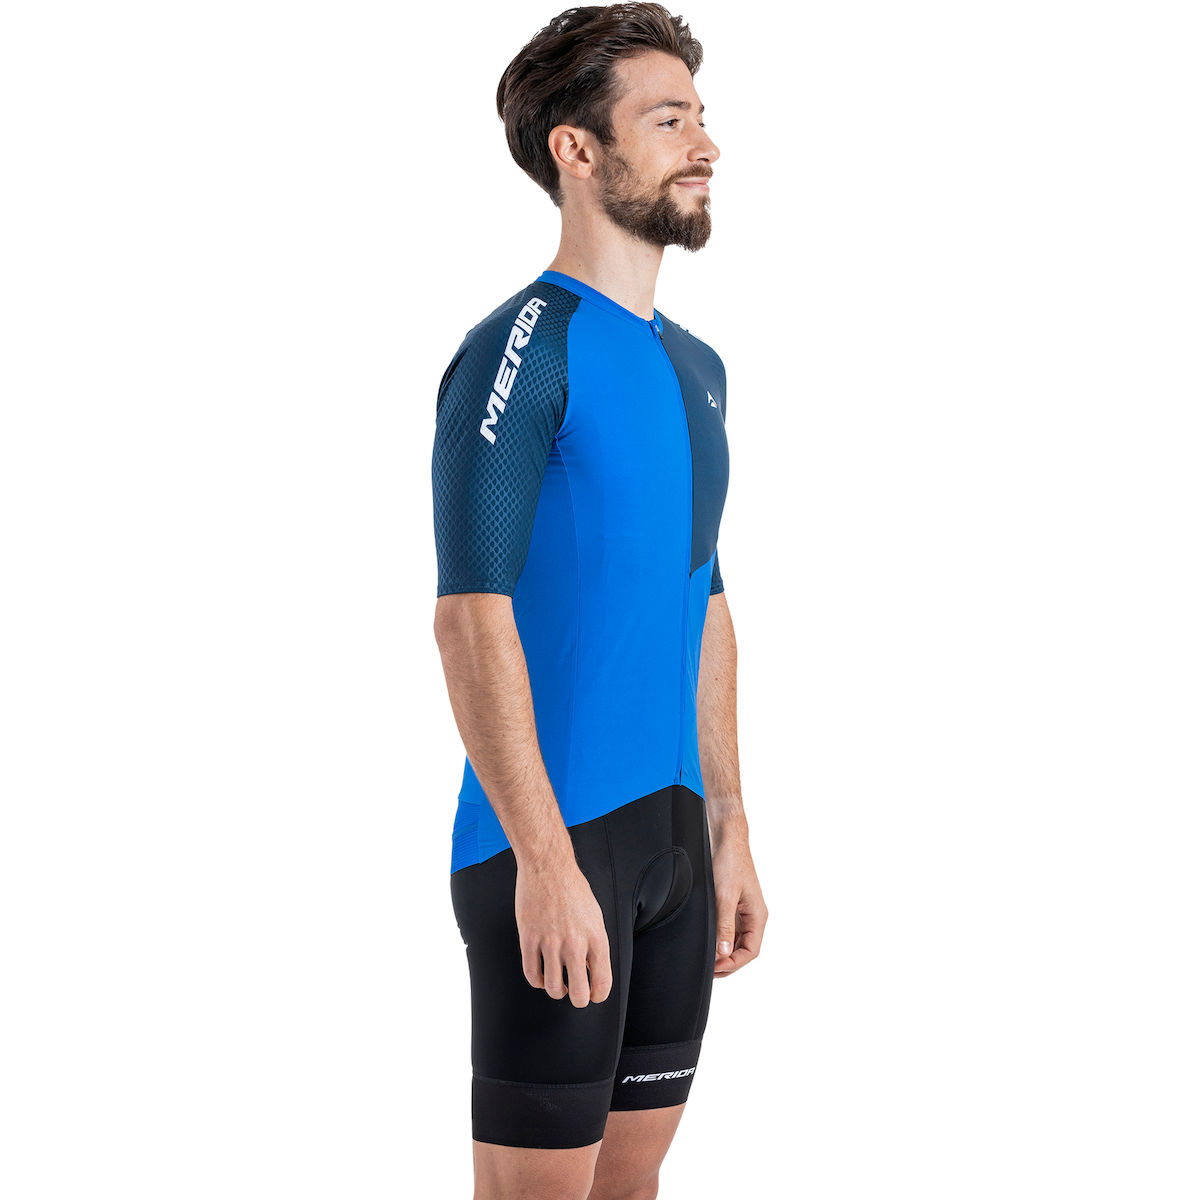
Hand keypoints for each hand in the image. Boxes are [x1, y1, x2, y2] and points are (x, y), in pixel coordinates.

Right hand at [514, 856, 613, 1006]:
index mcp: (596, 937)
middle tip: (575, 993)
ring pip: (553, 988)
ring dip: (557, 991)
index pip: (602, 983)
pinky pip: (532, 974)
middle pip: (578, 994)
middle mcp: (574, 943)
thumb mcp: (594, 916)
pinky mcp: (529, 939)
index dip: (598, 996)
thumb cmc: (573, 889)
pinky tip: (542, 974)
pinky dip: (538, 981)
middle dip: (578, 1000)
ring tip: (558, 983)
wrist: (548, 867)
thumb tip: (591, 971)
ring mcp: (550, 942)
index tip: (593, 995)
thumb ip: (595, 945)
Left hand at [711, 827, 766, 976]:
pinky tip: (707, 942)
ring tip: (706, 959)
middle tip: (707, 969)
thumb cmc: (730, 862)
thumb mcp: (724, 896)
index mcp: (758, 915)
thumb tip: (724, 953)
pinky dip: (719, 939)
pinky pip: (729, 929)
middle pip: (744, 950)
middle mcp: (753, 916)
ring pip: (736, 941)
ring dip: (723, 952)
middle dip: (727, 962)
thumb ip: (724, 925)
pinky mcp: (732, 905)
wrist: (726, 837)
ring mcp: (743, 911)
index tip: (715, 967)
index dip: (733, 963)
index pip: (750, 951)